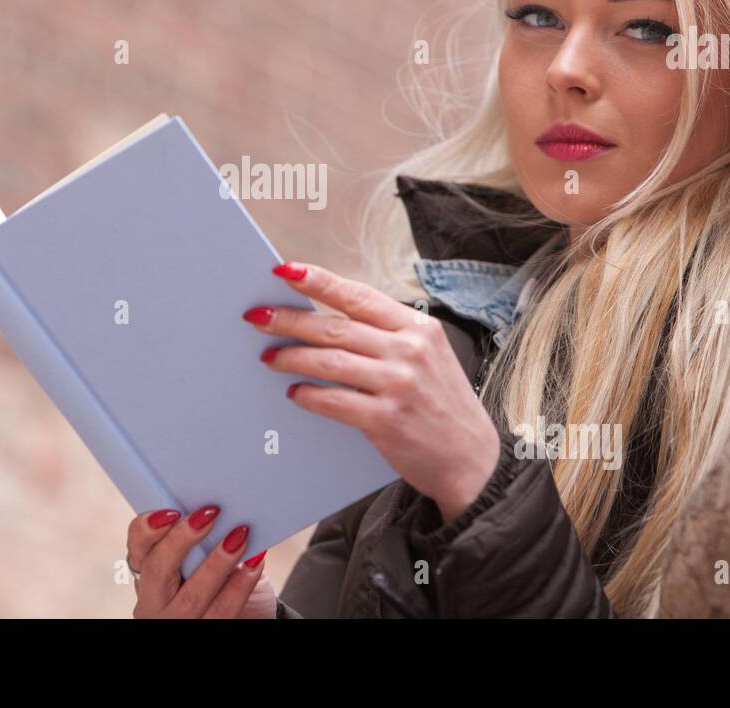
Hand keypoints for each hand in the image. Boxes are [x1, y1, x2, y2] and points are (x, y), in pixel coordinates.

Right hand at [127, 506, 275, 617]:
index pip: (137, 543)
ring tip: (239, 537)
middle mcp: (152, 598)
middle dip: (182, 541)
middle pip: (157, 570)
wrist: (246, 612)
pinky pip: (222, 611)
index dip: (149, 528)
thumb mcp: (200, 554)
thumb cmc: (217, 574)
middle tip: (210, 515)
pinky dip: (240, 585)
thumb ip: (199, 536)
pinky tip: (254, 563)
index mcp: (145, 568)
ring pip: (191, 596)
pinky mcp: (205, 631)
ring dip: (217, 563)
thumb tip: (215, 508)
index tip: (173, 510)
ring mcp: (176, 620)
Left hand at [246, 261, 500, 523]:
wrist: (471, 458)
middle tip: (258, 317)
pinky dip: (309, 396)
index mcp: (418, 327)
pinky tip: (294, 393)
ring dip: (292, 357)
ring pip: (330, 361)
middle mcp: (409, 350)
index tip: (285, 272)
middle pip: (335, 327)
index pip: (358, 296)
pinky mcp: (387, 419)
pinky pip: (334, 401)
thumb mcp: (428, 356)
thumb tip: (328, 321)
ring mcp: (399, 384)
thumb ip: (386, 336)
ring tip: (269, 356)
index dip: (318, 282)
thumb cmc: (441, 403)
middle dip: (290, 320)